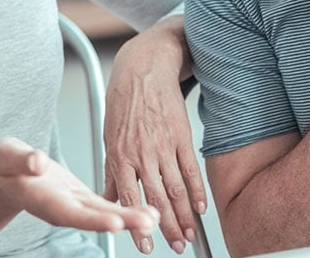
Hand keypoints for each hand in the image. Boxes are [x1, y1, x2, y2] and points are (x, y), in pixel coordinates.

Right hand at [0, 137, 157, 235]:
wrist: (6, 174)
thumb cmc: (5, 164)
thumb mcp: (7, 155)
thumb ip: (22, 160)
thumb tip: (37, 162)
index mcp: (43, 200)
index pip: (70, 212)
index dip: (92, 219)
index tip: (113, 222)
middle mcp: (61, 208)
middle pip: (94, 219)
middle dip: (121, 221)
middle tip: (147, 222)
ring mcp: (73, 206)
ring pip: (104, 215)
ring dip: (130, 218)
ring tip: (155, 218)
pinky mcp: (82, 199)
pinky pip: (106, 207)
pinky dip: (126, 209)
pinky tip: (147, 211)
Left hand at [105, 16, 207, 254]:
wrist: (144, 69)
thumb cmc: (123, 102)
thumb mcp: (110, 137)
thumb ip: (113, 171)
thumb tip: (108, 197)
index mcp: (120, 156)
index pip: (130, 199)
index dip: (138, 225)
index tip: (146, 245)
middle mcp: (141, 154)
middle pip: (157, 199)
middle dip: (167, 228)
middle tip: (176, 246)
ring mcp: (163, 145)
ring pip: (176, 189)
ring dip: (184, 216)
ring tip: (189, 234)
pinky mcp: (181, 136)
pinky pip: (191, 169)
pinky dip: (197, 190)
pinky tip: (200, 207)